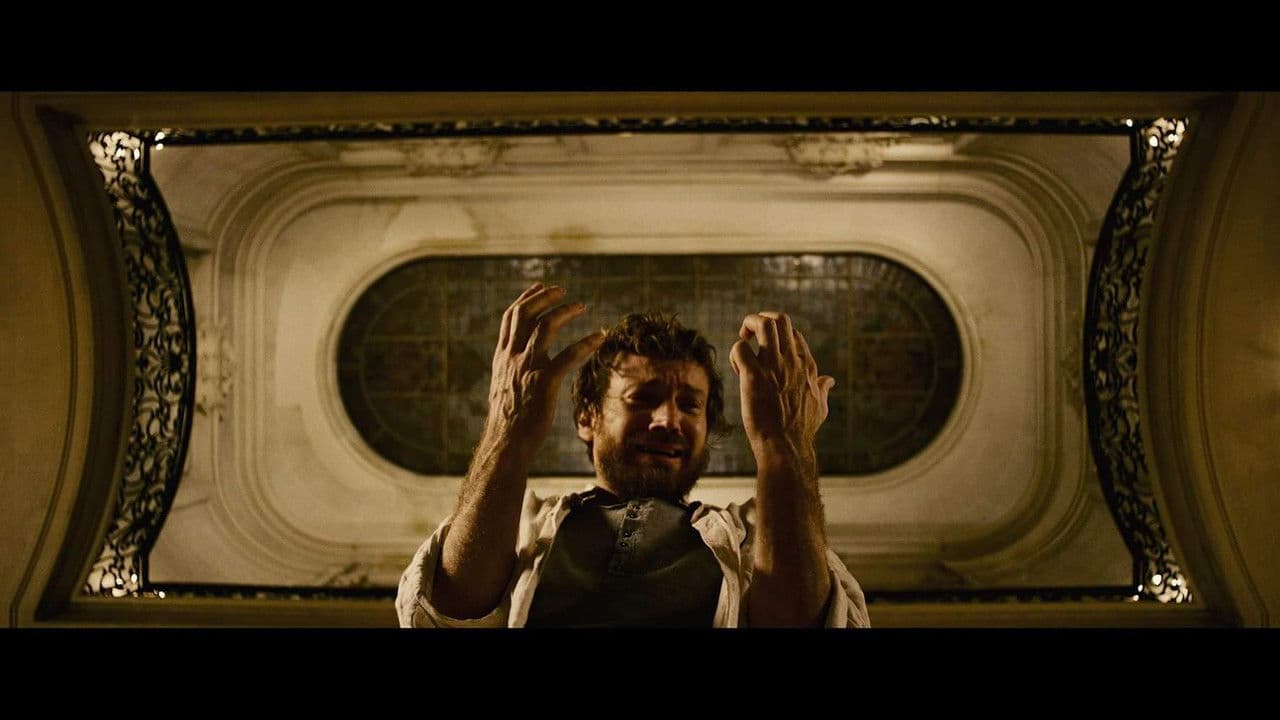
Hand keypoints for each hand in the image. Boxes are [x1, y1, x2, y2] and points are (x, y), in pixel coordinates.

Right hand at [484, 283, 603, 462]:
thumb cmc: (508, 421)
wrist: (506, 443)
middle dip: (545, 297)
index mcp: (502, 357)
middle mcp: (512, 357)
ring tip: (582, 305)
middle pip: (526, 314)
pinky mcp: (545, 382)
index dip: (526, 298)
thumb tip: (516, 365)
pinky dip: (586, 343)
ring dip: (565, 311)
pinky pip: (569, 355)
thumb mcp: (503, 388)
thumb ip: (510, 371)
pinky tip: (599, 337)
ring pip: (546, 327)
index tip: (540, 287)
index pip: (510, 317)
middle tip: (563, 290)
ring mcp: (528, 368)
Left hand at [730, 311, 834, 457]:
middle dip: (761, 319)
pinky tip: (737, 369)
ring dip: (748, 326)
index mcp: (806, 366)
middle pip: (779, 319)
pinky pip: (740, 348)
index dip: (777, 337)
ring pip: (762, 324)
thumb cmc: (801, 431)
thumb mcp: (820, 407)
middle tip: (751, 337)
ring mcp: (773, 367)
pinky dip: (735, 352)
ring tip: (743, 342)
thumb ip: (823, 390)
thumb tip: (830, 381)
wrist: (786, 447)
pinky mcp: (753, 377)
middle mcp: (791, 361)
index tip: (767, 355)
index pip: (793, 332)